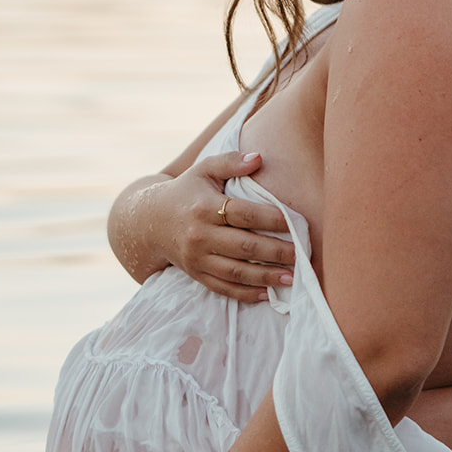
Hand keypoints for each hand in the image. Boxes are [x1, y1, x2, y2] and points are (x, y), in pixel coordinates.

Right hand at [116, 150, 294, 301]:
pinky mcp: (196, 274)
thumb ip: (230, 161)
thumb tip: (259, 157)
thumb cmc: (187, 190)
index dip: (271, 219)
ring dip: (266, 277)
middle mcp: (200, 236)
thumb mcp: (204, 169)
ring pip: (236, 272)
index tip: (295, 223)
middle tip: (301, 254)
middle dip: (276, 252)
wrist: (150, 221)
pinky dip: (246, 294)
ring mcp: (197, 258)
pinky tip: (268, 294)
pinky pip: (224, 288)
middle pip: (244, 247)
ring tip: (292, 278)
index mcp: (205, 208)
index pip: (244, 215)